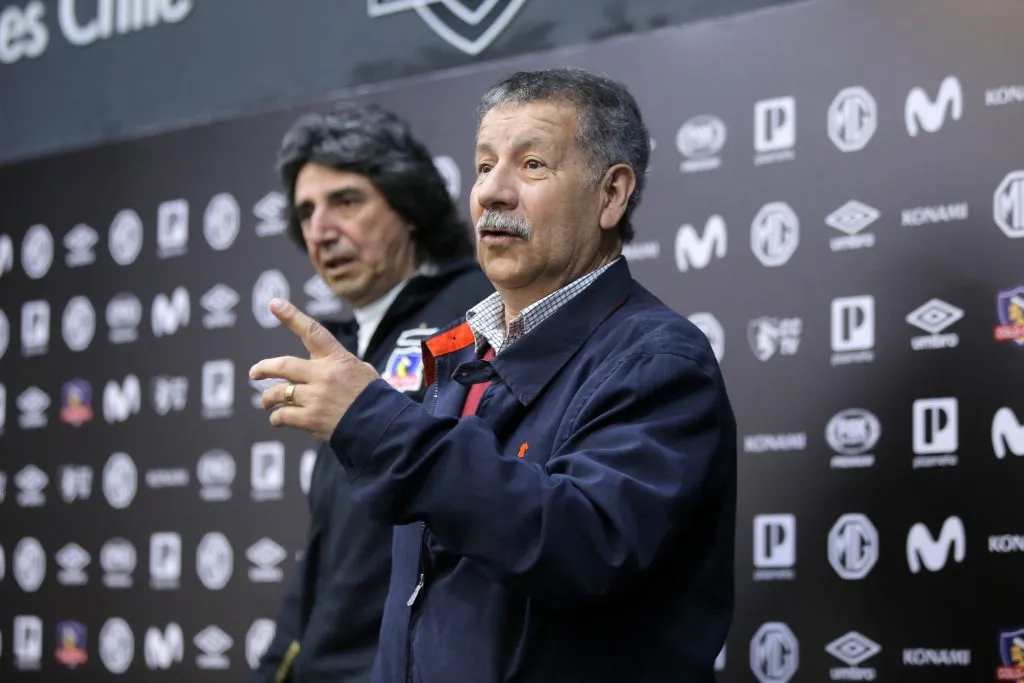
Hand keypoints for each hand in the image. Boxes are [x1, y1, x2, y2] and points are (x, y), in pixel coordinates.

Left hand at [249, 298, 381, 441]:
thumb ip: (340, 365)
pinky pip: (283, 415)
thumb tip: (325, 366)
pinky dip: (277, 418)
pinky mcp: (311, 419)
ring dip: (268, 397)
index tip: (274, 303)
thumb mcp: (361, 371)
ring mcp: (316, 396)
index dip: (292, 316)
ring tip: (265, 402)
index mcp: (337, 358)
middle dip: (264, 368)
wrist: (382, 425)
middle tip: (254, 373)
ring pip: (279, 392)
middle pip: (283, 365)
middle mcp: (324, 374)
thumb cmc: (373, 397)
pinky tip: (277, 419)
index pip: (312, 331)